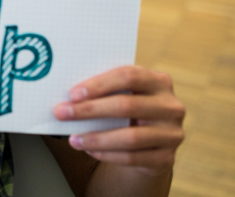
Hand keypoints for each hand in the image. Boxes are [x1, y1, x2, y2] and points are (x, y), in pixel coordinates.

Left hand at [54, 65, 184, 176]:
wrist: (152, 140)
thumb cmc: (129, 109)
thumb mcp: (123, 93)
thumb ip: (105, 89)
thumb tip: (68, 96)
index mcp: (159, 81)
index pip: (129, 76)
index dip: (99, 84)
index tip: (73, 94)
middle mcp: (171, 106)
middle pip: (126, 106)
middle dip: (89, 110)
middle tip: (62, 113)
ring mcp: (172, 133)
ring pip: (130, 137)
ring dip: (96, 138)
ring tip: (73, 139)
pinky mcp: (167, 158)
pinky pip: (133, 158)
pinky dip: (107, 154)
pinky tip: (89, 150)